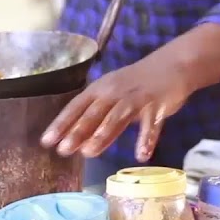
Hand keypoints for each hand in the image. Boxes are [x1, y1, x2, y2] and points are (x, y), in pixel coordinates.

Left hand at [41, 54, 195, 161]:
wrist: (173, 65)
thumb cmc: (137, 83)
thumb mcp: (113, 93)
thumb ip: (98, 114)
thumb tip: (77, 139)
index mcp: (100, 89)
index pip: (76, 106)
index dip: (61, 123)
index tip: (46, 141)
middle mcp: (115, 92)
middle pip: (93, 113)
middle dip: (77, 131)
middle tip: (63, 150)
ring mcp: (136, 98)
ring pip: (116, 117)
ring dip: (102, 135)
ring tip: (89, 153)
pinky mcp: (157, 105)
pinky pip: (151, 124)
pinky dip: (146, 139)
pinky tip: (141, 155)